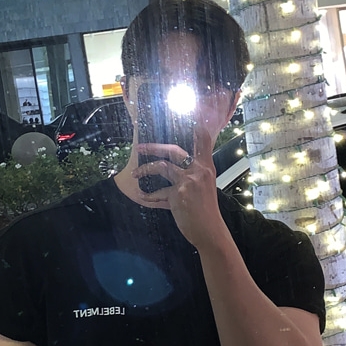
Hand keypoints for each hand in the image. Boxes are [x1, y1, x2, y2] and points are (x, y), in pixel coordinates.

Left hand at [135, 124, 227, 251]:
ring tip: (135, 173)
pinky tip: (142, 197)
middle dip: (153, 147)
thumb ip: (193, 174)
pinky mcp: (177, 196)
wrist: (210, 230)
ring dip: (145, 169)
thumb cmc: (206, 210)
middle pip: (173, 150)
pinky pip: (157, 193)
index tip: (190, 114)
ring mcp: (187, 182)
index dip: (196, 126)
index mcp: (206, 167)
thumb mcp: (205, 186)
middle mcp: (198, 171)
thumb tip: (173, 167)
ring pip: (161, 166)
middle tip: (139, 146)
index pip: (203, 140)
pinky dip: (148, 197)